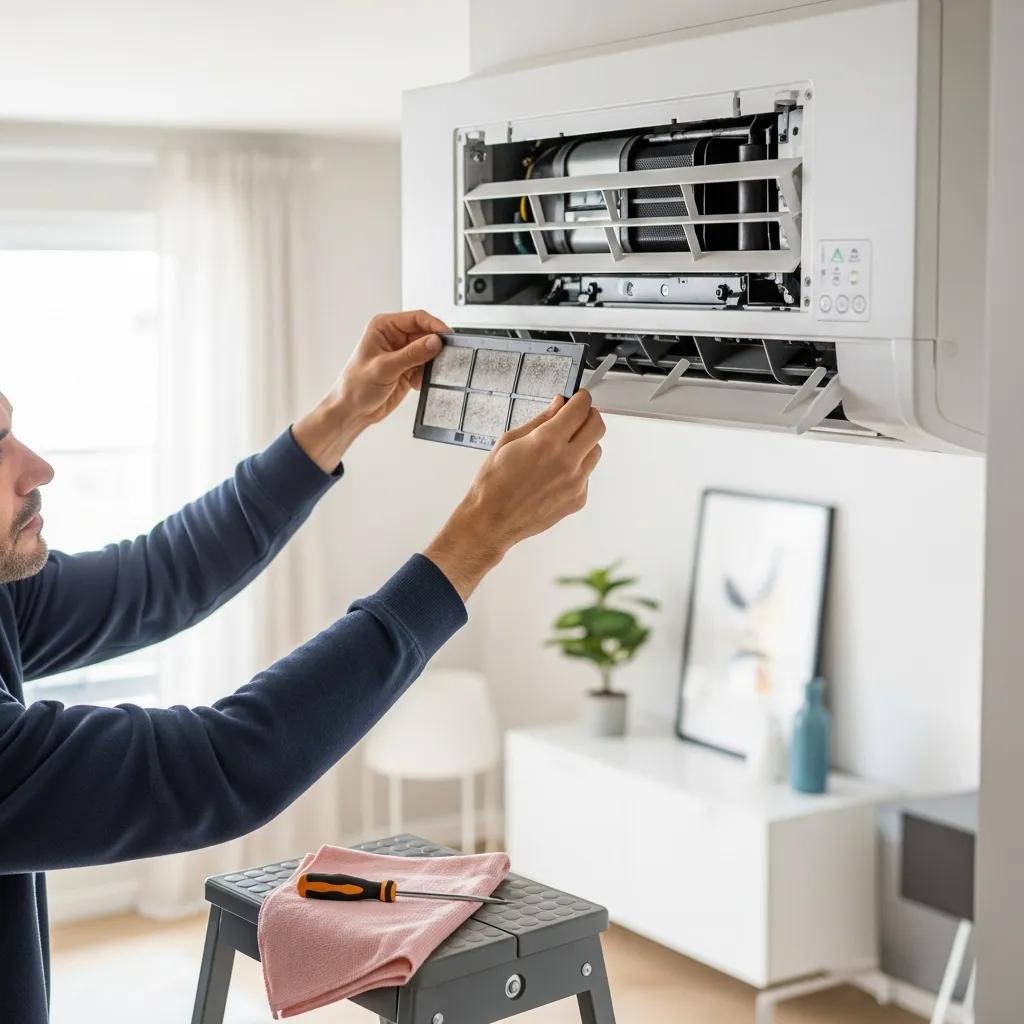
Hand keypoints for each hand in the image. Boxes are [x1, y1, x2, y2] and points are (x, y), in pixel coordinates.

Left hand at [293, 309, 448, 471]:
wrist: (352, 410)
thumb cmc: (355, 386)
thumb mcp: (385, 367)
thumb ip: (412, 354)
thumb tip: (434, 342)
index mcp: (384, 327)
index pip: (417, 318)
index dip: (434, 326)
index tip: (447, 337)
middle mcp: (394, 337)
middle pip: (426, 334)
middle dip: (435, 347)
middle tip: (444, 358)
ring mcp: (402, 353)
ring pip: (428, 351)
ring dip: (431, 363)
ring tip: (426, 374)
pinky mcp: (408, 369)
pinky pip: (426, 367)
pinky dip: (427, 375)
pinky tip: (417, 383)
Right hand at [424, 390, 604, 599]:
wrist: (491, 520)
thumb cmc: (493, 483)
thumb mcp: (510, 440)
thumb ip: (540, 420)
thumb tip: (558, 404)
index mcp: (548, 442)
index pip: (580, 409)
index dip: (581, 399)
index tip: (579, 398)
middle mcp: (567, 461)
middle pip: (598, 427)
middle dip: (590, 416)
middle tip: (579, 416)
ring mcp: (576, 482)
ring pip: (596, 451)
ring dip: (585, 443)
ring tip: (563, 448)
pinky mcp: (578, 499)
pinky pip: (587, 474)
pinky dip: (577, 468)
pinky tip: (555, 473)